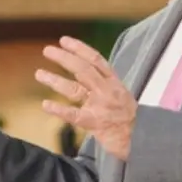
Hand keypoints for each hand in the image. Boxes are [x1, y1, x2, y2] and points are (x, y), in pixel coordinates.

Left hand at [35, 36, 136, 160]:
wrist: (142, 141)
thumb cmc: (130, 120)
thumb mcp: (122, 97)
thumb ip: (105, 86)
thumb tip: (86, 75)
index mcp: (115, 83)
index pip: (96, 60)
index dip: (79, 48)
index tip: (64, 40)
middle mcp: (107, 91)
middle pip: (83, 70)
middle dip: (64, 58)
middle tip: (47, 50)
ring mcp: (101, 106)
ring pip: (75, 89)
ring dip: (56, 80)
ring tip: (39, 73)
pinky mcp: (95, 123)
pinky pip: (74, 115)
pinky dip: (59, 109)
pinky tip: (45, 105)